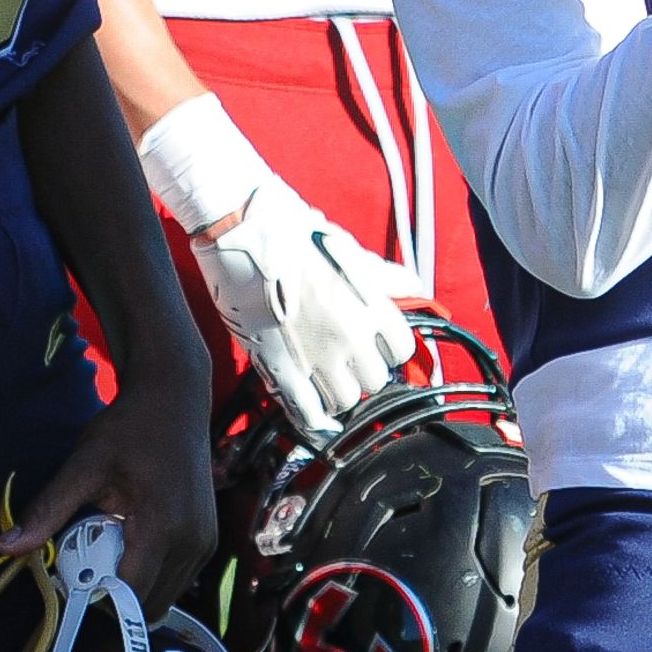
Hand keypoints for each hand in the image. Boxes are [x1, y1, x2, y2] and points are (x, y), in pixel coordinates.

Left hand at [0, 381, 215, 615]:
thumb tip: (5, 546)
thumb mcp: (83, 465)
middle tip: (85, 572)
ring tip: (107, 556)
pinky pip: (176, 580)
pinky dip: (150, 577)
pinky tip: (129, 547)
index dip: (97, 598)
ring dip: (132, 590)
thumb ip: (48, 510)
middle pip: (147, 605)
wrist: (174, 400)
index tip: (71, 585)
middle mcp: (191, 542)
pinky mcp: (207, 542)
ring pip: (163, 598)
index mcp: (161, 526)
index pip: (129, 594)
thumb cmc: (128, 429)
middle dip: (113, 599)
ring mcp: (204, 544)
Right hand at [132, 96, 415, 438]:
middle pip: (375, 381)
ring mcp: (315, 355)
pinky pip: (305, 412)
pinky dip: (314, 424)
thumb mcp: (346, 248)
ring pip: (344, 401)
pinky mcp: (279, 367)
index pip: (401, 350)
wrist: (239, 227)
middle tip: (346, 364)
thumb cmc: (291, 229)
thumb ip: (381, 276)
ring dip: (338, 395)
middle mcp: (350, 335)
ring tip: (326, 382)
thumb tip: (412, 286)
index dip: (388, 350)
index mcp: (371, 304)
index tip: (375, 347)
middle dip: (363, 374)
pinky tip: (316, 422)